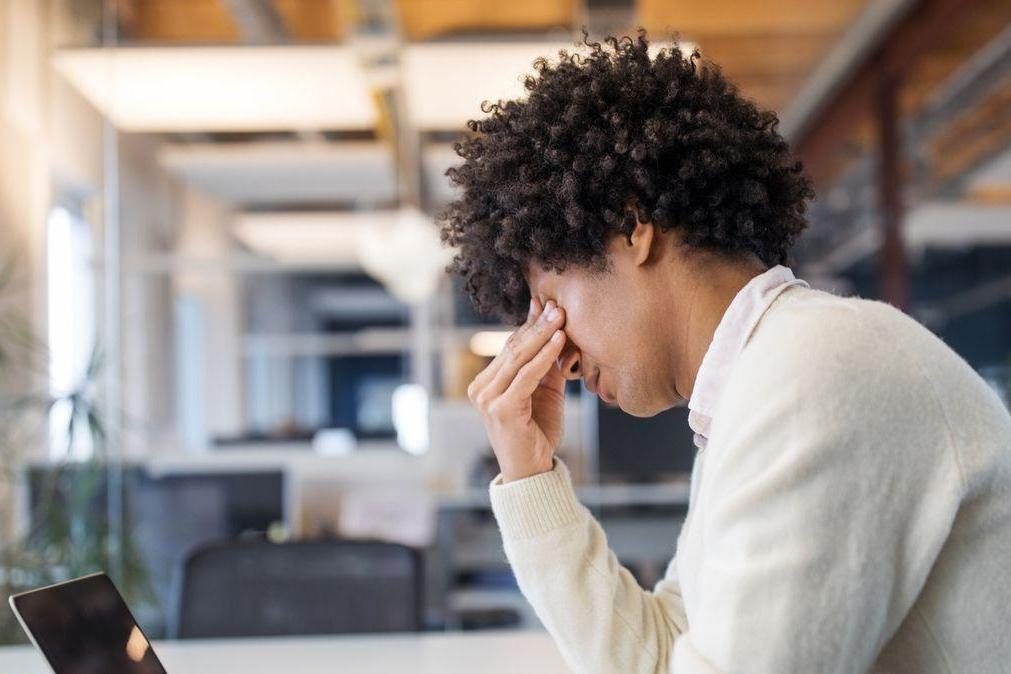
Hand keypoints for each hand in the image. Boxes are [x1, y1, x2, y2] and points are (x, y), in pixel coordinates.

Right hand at [467, 296, 567, 482]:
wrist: (533, 470)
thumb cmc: (538, 432)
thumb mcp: (544, 392)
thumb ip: (548, 365)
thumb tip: (558, 331)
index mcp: (486, 383)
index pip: (510, 347)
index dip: (529, 324)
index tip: (546, 303)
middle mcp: (481, 388)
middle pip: (513, 348)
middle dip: (537, 324)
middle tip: (556, 304)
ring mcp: (487, 398)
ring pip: (518, 357)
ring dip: (542, 334)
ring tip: (560, 316)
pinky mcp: (500, 408)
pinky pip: (527, 375)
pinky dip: (545, 356)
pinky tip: (559, 340)